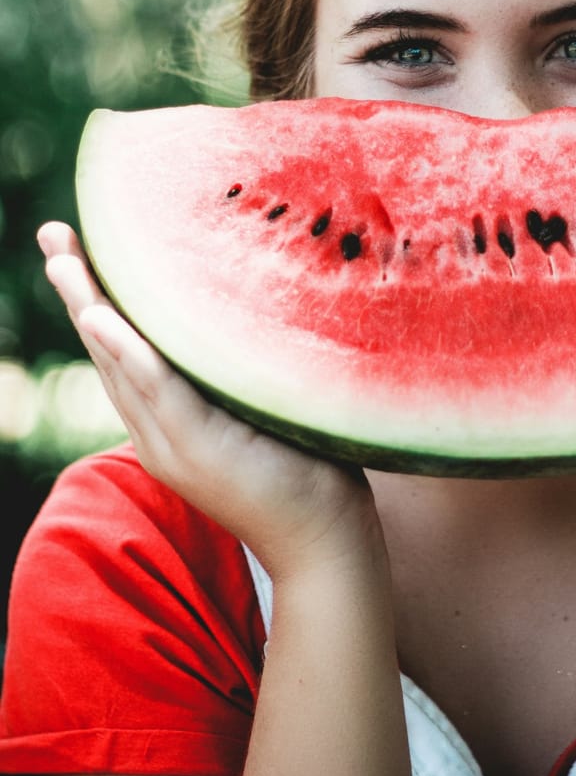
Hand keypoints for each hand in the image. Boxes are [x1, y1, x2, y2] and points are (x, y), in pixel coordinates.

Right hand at [38, 222, 380, 578]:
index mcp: (169, 422)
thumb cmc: (306, 469)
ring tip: (64, 260)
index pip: (123, 351)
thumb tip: (252, 309)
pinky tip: (103, 318)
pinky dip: (128, 353)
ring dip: (90, 308)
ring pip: (121, 365)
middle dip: (78, 290)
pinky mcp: (200, 450)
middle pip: (108, 350)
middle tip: (53, 234)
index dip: (97, 299)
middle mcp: (159, 432)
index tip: (77, 247)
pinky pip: (158, 391)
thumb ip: (239, 371)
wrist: (323, 542)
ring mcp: (174, 444)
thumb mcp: (262, 409)